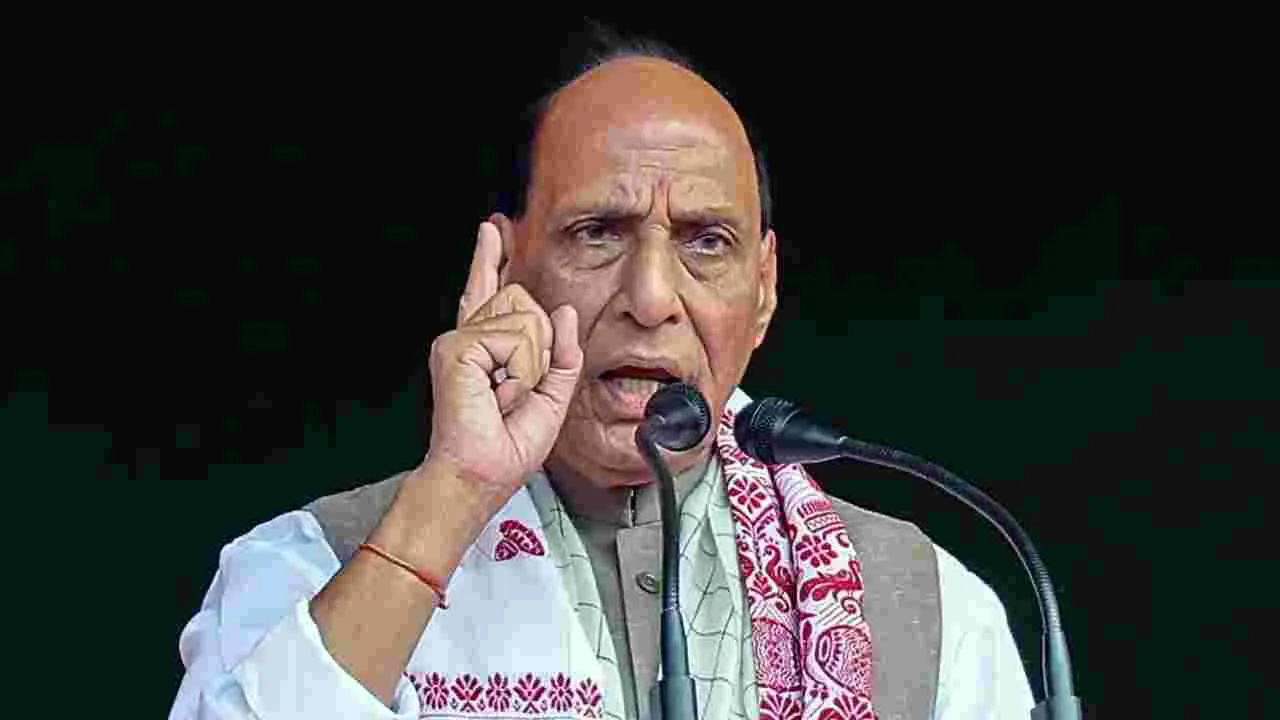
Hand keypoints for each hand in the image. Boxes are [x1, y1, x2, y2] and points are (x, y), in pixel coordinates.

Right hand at [423, 221, 582, 513]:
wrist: (479, 475)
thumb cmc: (505, 448)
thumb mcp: (552, 398)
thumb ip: (563, 354)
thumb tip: (564, 313)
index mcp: (486, 348)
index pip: (491, 291)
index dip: (491, 258)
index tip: (492, 230)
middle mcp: (469, 338)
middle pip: (524, 300)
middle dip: (540, 349)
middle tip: (515, 391)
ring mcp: (460, 340)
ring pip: (527, 320)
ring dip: (531, 367)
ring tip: (505, 396)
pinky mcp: (457, 346)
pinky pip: (517, 339)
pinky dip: (520, 372)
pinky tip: (498, 394)